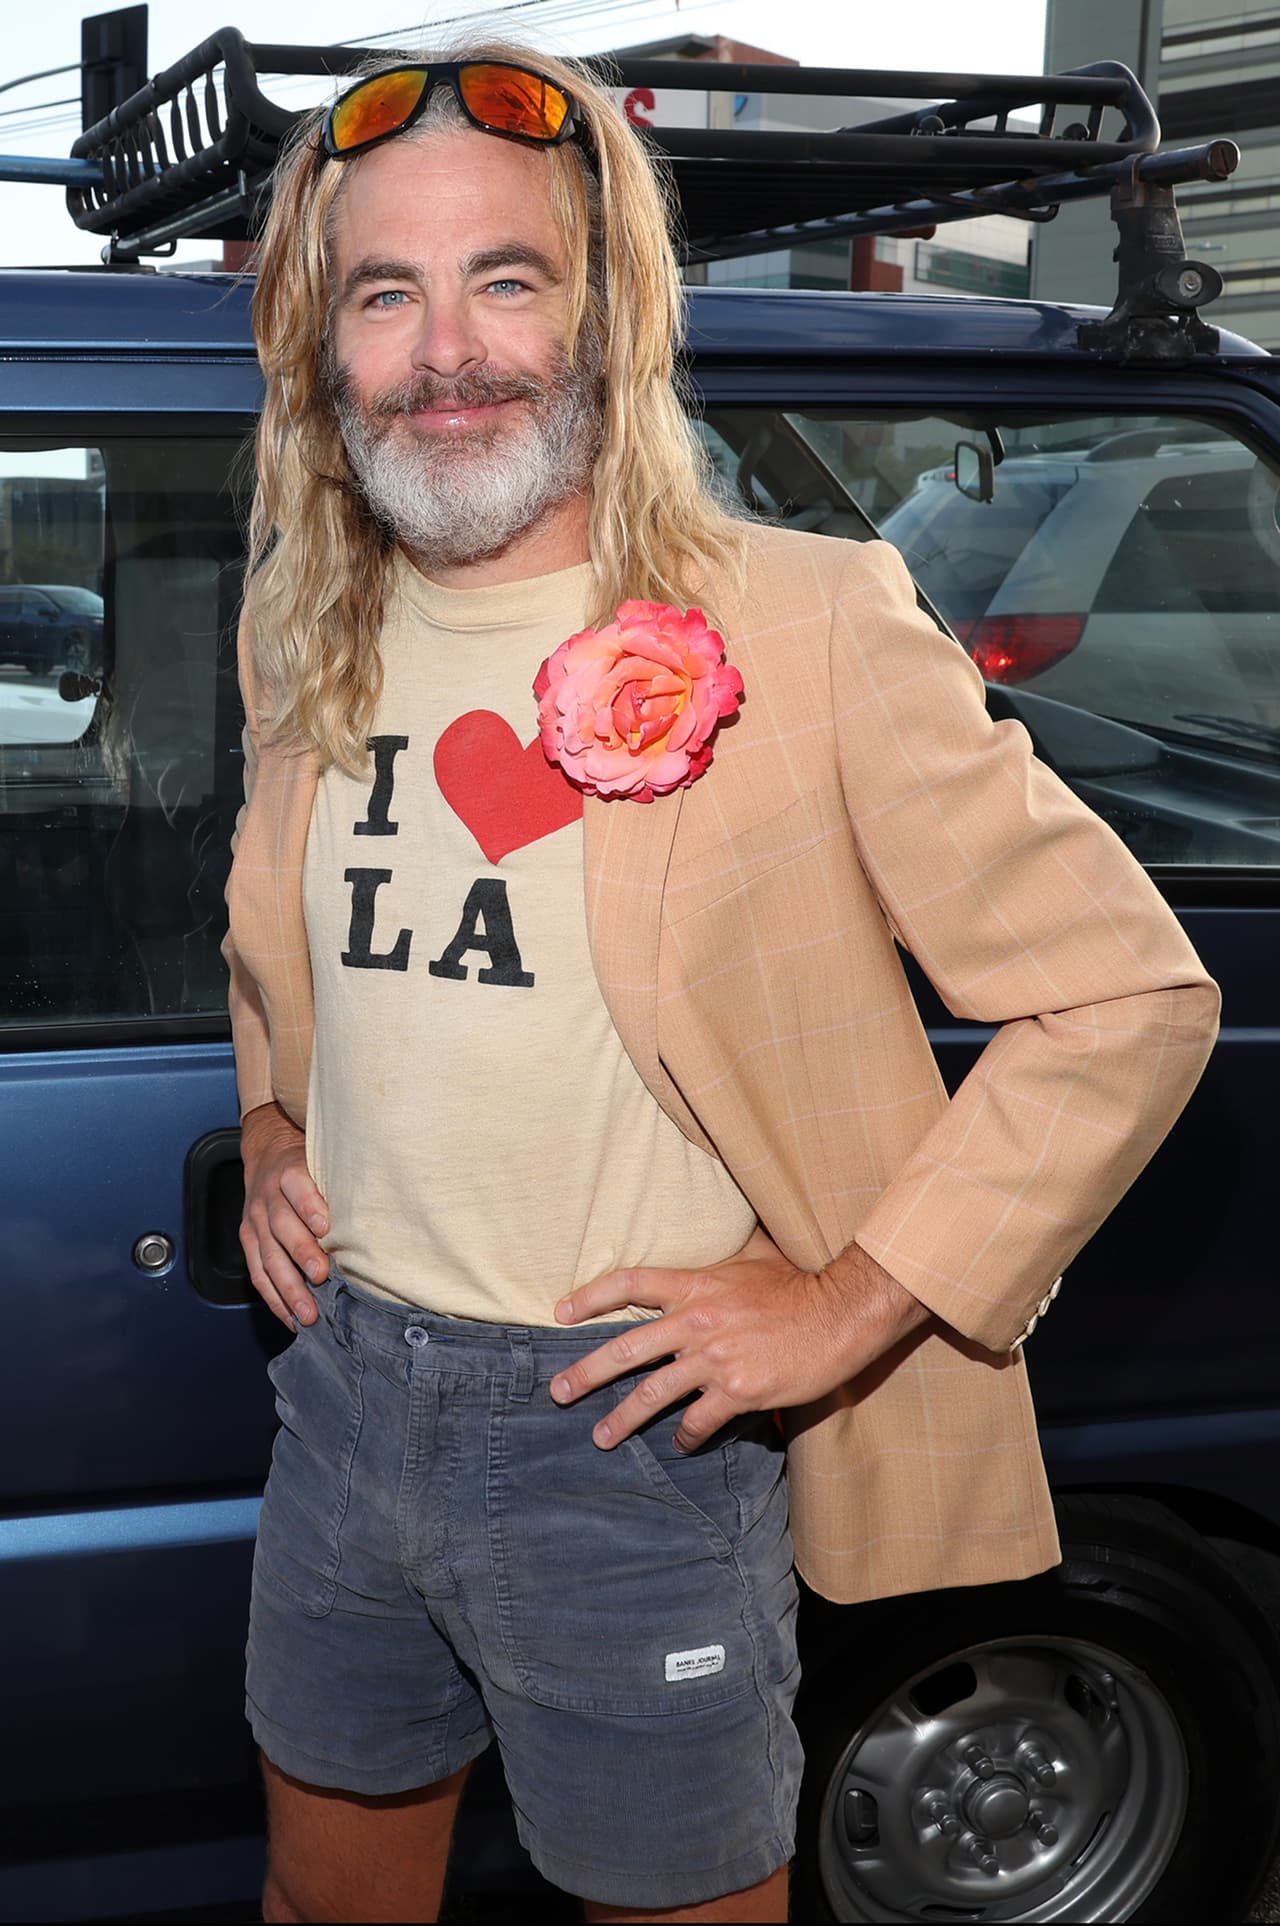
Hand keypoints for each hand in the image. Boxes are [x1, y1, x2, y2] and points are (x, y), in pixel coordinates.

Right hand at [238, 1100, 329, 1328]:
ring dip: (288, 1287)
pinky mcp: (248, 1241)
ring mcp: (254, 1221)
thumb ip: (338, 1186)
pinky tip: (291, 1318)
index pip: (297, 1186)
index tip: (327, 1227)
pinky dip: (274, 1299)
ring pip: (268, 1257)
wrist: (268, 1155)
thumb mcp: (323, 1163)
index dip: (310, 1206)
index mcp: (288, 1173)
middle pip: (282, 1226)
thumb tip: (372, 1217)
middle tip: (320, 1276)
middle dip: (301, 1253)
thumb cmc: (307, 1165)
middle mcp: (267, 1197)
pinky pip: (257, 1274)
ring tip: (307, 1312)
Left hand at [549, 1225, 929, 1452]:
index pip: (629, 1283)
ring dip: (622, 1420)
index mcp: (697, 1284)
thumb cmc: (801, 1283)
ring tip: (601, 1438)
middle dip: (586, 1373)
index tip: (561, 1313)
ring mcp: (715, 1359)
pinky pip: (698, 1420)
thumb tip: (726, 1224)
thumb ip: (729, 1250)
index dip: (590, 1296)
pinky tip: (681, 1444)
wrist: (840, 1315)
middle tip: (559, 1391)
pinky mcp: (738, 1392)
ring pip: (653, 1394)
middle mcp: (697, 1322)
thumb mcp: (757, 1253)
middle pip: (626, 1348)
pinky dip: (686, 1436)